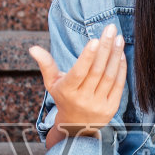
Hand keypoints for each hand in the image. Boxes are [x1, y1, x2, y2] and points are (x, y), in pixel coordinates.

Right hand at [28, 23, 126, 137]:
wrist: (76, 126)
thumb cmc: (64, 97)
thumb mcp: (52, 83)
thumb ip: (46, 64)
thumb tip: (33, 48)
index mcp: (67, 91)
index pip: (78, 73)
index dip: (87, 57)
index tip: (95, 40)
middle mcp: (83, 99)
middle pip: (96, 71)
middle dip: (105, 48)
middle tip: (110, 29)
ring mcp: (98, 105)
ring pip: (109, 76)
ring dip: (115, 55)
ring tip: (118, 38)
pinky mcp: (111, 108)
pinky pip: (118, 85)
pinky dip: (121, 68)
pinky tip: (121, 54)